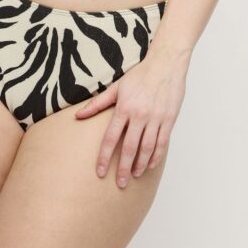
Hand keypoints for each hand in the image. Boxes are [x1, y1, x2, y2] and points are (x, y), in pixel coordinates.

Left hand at [74, 55, 187, 188]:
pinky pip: (162, 143)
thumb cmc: (140, 74)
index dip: (105, 157)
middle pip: (129, 148)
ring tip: (134, 175)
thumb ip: (97, 103)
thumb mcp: (116, 87)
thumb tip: (78, 115)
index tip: (100, 172)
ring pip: (147, 148)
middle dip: (123, 168)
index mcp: (124, 108)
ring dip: (140, 165)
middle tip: (120, 183)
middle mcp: (139, 115)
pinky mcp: (169, 119)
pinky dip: (156, 156)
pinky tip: (150, 165)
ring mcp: (155, 118)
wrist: (165, 64)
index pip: (111, 138)